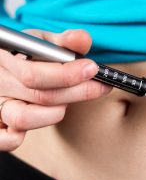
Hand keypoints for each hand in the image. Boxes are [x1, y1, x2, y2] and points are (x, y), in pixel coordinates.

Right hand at [0, 28, 111, 150]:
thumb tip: (82, 39)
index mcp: (6, 58)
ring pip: (24, 118)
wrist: (8, 62)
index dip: (67, 75)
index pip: (34, 74)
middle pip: (40, 96)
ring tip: (68, 101)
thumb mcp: (44, 42)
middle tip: (101, 85)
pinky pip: (5, 140)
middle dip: (79, 92)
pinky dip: (19, 137)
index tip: (92, 69)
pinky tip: (43, 120)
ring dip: (56, 112)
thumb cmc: (28, 53)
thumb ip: (64, 42)